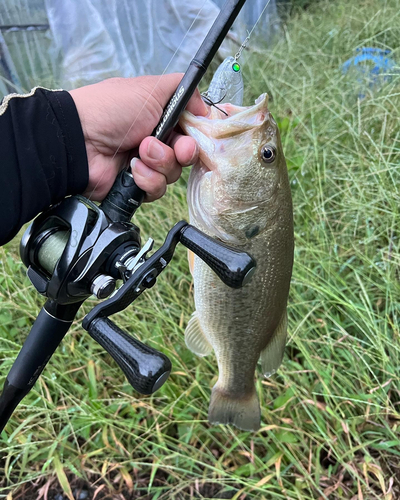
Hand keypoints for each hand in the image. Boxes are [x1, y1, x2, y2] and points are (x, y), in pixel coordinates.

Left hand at [69, 74, 206, 201]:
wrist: (80, 140)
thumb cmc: (112, 109)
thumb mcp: (150, 88)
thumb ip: (183, 90)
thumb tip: (204, 106)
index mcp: (161, 116)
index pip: (192, 130)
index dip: (198, 134)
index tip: (196, 133)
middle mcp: (157, 140)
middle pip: (188, 154)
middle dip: (182, 151)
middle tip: (173, 147)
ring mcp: (147, 164)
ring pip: (174, 173)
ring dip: (160, 163)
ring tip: (139, 153)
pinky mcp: (138, 184)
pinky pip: (157, 189)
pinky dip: (147, 179)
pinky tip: (132, 169)